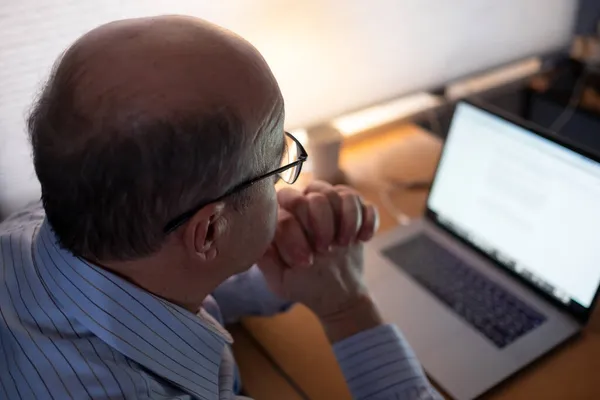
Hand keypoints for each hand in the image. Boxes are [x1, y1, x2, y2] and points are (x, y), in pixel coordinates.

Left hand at [258, 182, 380, 337]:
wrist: (336, 294)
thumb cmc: (303, 286)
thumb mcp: (281, 281)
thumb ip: (267, 260)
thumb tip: (257, 239)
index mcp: (285, 220)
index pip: (286, 210)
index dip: (296, 234)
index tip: (305, 261)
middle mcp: (306, 207)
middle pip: (314, 193)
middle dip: (322, 221)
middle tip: (325, 248)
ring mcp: (332, 207)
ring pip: (339, 192)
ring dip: (346, 220)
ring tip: (344, 244)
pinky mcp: (356, 212)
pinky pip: (363, 202)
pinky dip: (366, 220)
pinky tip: (362, 239)